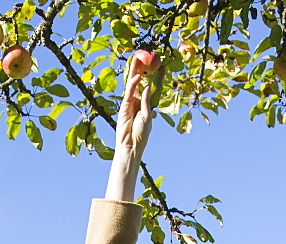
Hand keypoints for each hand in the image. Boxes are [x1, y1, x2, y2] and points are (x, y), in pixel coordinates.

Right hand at [105, 67, 151, 201]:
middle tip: (145, 55)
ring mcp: (130, 103)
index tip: (162, 65)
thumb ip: (146, 101)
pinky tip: (137, 78)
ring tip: (138, 59)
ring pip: (133, 84)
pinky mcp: (123, 106)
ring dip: (135, 71)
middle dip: (142, 69)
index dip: (155, 77)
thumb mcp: (147, 116)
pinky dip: (133, 85)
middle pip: (140, 82)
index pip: (151, 86)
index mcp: (145, 104)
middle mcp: (137, 101)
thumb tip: (147, 86)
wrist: (131, 146)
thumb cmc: (141, 134)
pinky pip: (129, 93)